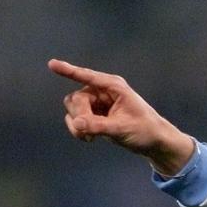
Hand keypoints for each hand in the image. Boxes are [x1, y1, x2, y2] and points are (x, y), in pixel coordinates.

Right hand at [48, 58, 194, 175]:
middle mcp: (103, 91)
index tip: (52, 64)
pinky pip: (76, 118)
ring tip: (90, 138)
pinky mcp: (95, 114)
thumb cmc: (144, 131)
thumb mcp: (122, 129)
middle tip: (89, 133)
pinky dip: (79, 128)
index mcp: (113, 87)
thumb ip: (98, 126)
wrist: (153, 142)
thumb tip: (77, 124)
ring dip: (77, 124)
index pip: (87, 76)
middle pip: (76, 99)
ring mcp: (98, 102)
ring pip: (73, 108)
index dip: (69, 71)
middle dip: (79, 116)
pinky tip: (89, 138)